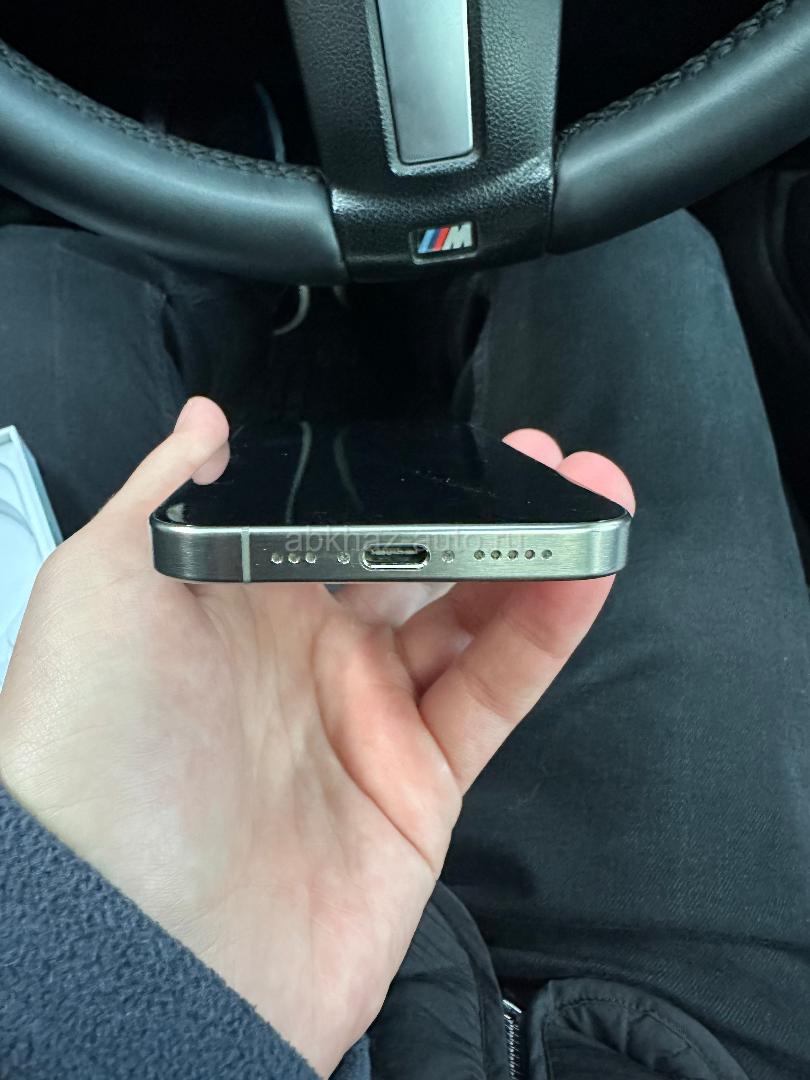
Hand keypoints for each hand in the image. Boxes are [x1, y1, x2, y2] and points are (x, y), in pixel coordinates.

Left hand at [0, 400, 632, 1076]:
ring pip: (471, 620)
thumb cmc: (93, 752)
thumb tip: (207, 421)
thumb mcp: (101, 589)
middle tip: (540, 461)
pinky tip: (582, 575)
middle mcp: (306, 654)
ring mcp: (367, 718)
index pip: (339, 518)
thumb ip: (167, 494)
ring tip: (591, 496)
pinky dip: (545, 633)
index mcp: (237, 599)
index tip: (453, 440)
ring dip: (533, 558)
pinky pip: (494, 694)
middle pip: (417, 562)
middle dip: (481, 508)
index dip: (400, 478)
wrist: (131, 945)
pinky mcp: (420, 784)